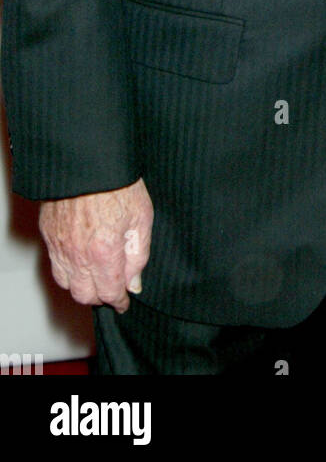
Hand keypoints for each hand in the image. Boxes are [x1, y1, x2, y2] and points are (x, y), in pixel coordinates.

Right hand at [38, 177, 152, 312]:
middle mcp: (77, 253)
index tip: (124, 302)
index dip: (119, 301)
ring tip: (97, 276)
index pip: (109, 291)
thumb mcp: (142, 216)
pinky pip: (55, 264)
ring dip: (82, 285)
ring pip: (66, 283)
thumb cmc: (119, 182)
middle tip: (113, 289)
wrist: (89, 159)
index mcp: (104, 251)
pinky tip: (80, 261)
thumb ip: (138, 254)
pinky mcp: (48, 234)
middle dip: (101, 296)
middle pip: (84, 294)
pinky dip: (67, 270)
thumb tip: (134, 283)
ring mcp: (59, 244)